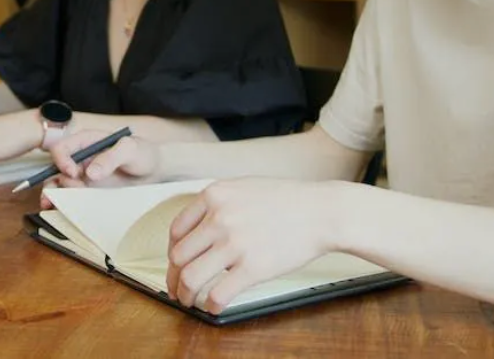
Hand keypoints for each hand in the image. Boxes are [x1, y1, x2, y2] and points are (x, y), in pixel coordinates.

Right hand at [39, 130, 160, 207]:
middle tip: (70, 194)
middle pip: (55, 169)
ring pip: (59, 185)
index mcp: (86, 141)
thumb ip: (111, 157)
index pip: (62, 148)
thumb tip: (90, 173)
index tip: (74, 173)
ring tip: (54, 205)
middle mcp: (80, 159)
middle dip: (54, 183)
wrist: (154, 171)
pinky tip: (63, 211)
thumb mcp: (130, 150)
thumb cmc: (142, 153)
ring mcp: (83, 176)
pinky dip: (64, 204)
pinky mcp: (88, 191)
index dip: (62, 161)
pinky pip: (71, 198)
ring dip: (54, 195)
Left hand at [166, 178, 342, 313]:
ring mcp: (235, 243)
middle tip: (177, 287)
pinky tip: (212, 306)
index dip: (173, 252)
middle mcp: (219, 217)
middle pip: (178, 256)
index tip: (177, 264)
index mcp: (214, 195)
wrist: (321, 211)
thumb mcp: (242, 187)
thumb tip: (196, 229)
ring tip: (188, 300)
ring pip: (191, 277)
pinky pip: (218, 294)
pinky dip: (209, 305)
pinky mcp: (252, 267)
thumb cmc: (286, 200)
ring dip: (185, 294)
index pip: (176, 230)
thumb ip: (218, 204)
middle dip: (174, 277)